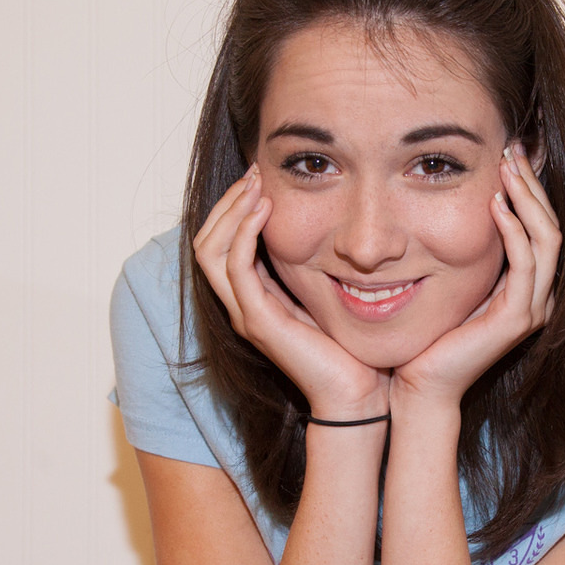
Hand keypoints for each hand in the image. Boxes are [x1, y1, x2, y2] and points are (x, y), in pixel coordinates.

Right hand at [192, 165, 389, 417]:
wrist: (358, 392)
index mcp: (254, 298)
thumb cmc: (350, 347)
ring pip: (210, 251)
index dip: (234, 207)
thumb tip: (328, 227)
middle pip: (206, 242)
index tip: (260, 177)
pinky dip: (245, 234)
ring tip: (255, 185)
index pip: (221, 244)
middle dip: (227, 202)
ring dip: (231, 212)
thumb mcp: (327, 293)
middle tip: (254, 172)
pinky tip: (265, 212)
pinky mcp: (258, 322)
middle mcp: (242, 306)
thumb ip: (315, 265)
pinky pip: (236, 268)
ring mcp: (246, 314)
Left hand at [391, 142, 559, 409]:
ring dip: (528, 198)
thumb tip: (464, 205)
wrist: (421, 383)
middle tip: (513, 147)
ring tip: (507, 166)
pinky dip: (514, 230)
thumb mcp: (455, 280)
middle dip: (533, 183)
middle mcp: (539, 296)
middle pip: (552, 225)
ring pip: (547, 239)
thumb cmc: (431, 334)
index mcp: (528, 286)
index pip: (543, 225)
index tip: (510, 152)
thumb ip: (470, 251)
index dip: (531, 187)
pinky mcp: (517, 319)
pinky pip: (525, 264)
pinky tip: (495, 204)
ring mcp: (533, 309)